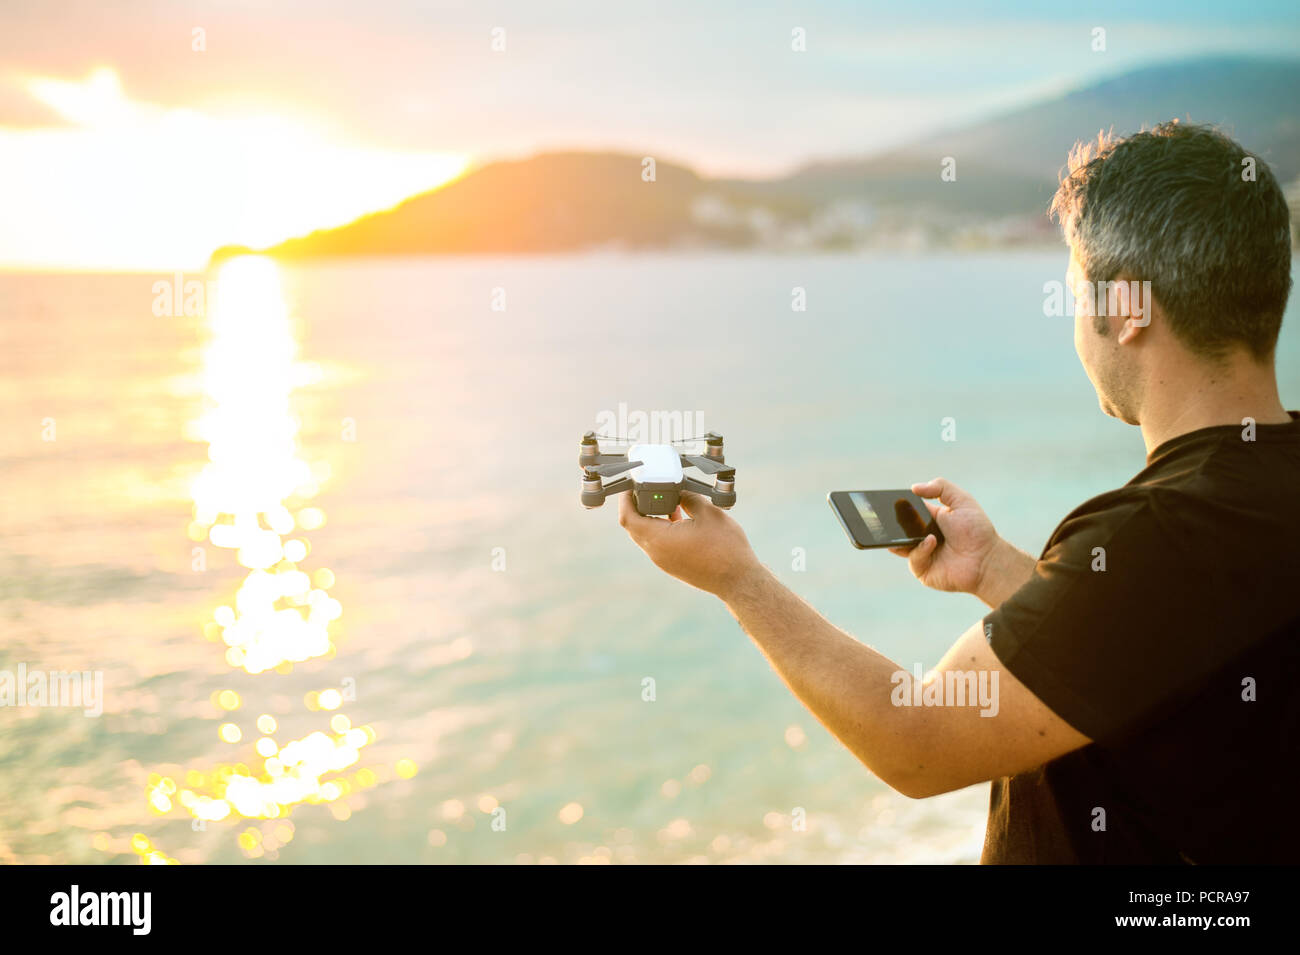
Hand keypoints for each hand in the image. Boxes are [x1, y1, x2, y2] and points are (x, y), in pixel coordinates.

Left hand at [618, 491, 762, 597]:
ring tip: (671, 502)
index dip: (625, 500)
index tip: (629, 487)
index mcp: (659, 539)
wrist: (738, 581)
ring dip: (653, 517)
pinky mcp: (673, 565)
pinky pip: (658, 544)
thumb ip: (688, 497)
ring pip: (647, 535)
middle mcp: (656, 553)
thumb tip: (679, 490)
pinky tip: (679, 518)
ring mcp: (664, 562)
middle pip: (635, 527)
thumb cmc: (725, 549)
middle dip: (638, 506)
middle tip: (648, 489)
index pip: (628, 518)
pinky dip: (662, 529)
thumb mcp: (708, 513)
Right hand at [888, 477, 1001, 596]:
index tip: (890, 501)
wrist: (986, 558)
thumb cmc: (977, 531)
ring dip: (903, 538)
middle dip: (893, 524)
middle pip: (899, 530)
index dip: (899, 507)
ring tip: (912, 532)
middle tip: (888, 517)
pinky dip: (920, 550)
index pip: (907, 512)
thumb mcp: (962, 500)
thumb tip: (914, 488)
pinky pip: (913, 559)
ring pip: (901, 545)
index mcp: (929, 520)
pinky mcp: (923, 570)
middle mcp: (923, 537)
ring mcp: (922, 554)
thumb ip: (940, 488)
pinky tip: (931, 541)